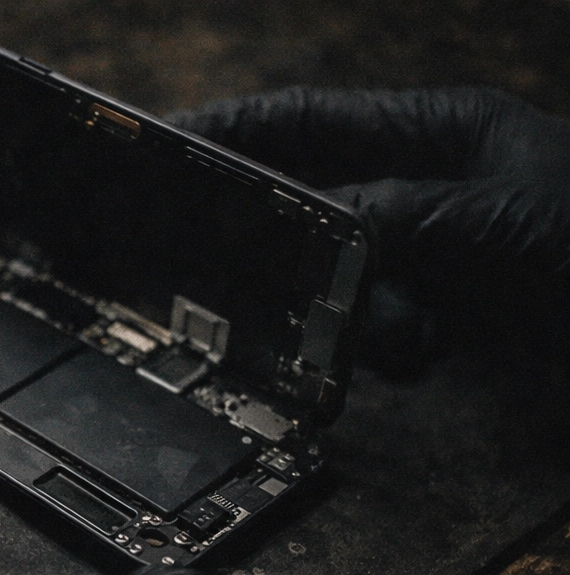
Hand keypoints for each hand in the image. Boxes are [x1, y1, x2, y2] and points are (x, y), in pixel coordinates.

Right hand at [173, 88, 569, 373]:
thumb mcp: (508, 214)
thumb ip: (405, 213)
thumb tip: (323, 222)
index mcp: (438, 136)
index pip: (308, 120)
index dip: (233, 129)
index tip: (168, 145)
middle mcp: (424, 191)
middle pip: (308, 205)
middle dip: (281, 242)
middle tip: (229, 269)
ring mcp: (434, 257)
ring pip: (335, 280)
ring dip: (354, 308)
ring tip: (410, 325)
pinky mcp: (449, 318)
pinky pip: (377, 330)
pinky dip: (387, 345)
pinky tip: (426, 351)